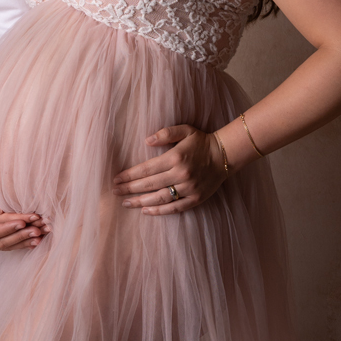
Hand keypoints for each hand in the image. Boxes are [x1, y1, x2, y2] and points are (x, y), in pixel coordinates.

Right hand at [0, 180, 45, 249]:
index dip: (7, 227)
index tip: (23, 221)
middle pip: (1, 242)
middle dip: (20, 236)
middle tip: (38, 229)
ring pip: (5, 245)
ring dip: (23, 241)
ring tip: (41, 235)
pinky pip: (6, 242)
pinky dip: (20, 241)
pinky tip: (34, 239)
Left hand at [112, 123, 226, 215]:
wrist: (224, 155)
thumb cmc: (201, 141)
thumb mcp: (185, 130)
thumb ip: (165, 133)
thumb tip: (147, 141)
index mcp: (175, 158)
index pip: (146, 169)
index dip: (129, 175)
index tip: (116, 179)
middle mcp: (181, 174)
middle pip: (149, 184)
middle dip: (130, 188)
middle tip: (115, 192)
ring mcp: (189, 188)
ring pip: (160, 198)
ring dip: (141, 201)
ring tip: (126, 203)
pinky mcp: (196, 199)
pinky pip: (175, 207)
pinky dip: (159, 211)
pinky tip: (146, 210)